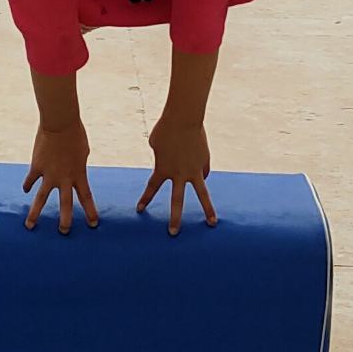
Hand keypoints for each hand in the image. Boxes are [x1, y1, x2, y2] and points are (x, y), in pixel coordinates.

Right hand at [23, 122, 96, 232]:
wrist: (60, 123)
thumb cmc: (75, 134)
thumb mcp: (83, 152)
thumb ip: (78, 164)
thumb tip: (74, 170)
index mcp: (79, 174)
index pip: (86, 197)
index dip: (90, 212)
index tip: (93, 224)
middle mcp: (64, 178)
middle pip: (65, 204)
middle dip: (65, 220)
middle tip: (64, 233)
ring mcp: (48, 174)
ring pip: (41, 198)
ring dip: (35, 214)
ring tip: (30, 226)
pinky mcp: (36, 167)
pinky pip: (30, 180)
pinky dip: (27, 185)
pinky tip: (25, 191)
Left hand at [138, 116, 215, 234]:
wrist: (183, 118)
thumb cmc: (165, 128)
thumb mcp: (156, 144)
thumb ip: (162, 156)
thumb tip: (173, 162)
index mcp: (162, 169)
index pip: (152, 188)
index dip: (146, 199)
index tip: (140, 210)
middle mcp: (179, 174)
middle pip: (177, 201)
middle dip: (175, 219)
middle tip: (173, 233)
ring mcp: (194, 170)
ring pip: (202, 195)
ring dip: (207, 210)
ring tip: (212, 223)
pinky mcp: (205, 162)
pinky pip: (204, 171)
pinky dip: (201, 173)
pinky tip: (200, 174)